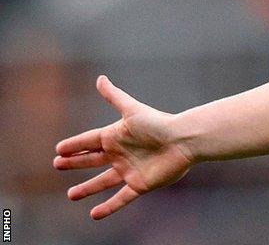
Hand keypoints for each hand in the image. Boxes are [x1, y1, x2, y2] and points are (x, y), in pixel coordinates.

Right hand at [54, 75, 193, 219]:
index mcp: (116, 136)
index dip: (74, 145)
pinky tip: (94, 215)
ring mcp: (129, 170)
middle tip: (58, 165)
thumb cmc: (159, 123)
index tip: (58, 149)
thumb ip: (114, 96)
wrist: (184, 140)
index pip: (89, 141)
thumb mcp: (132, 110)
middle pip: (93, 160)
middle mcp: (121, 154)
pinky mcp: (140, 184)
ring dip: (87, 188)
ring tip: (71, 195)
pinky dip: (109, 207)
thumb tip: (100, 78)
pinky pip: (121, 198)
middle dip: (75, 163)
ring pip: (103, 181)